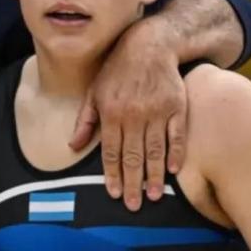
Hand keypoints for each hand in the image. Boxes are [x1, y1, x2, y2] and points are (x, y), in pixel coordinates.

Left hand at [70, 17, 186, 210]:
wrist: (148, 46)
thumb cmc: (115, 70)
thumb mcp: (93, 92)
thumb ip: (85, 121)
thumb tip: (73, 146)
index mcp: (111, 113)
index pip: (111, 152)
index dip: (112, 174)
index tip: (114, 193)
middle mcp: (133, 115)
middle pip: (133, 156)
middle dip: (132, 183)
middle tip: (133, 205)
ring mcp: (157, 111)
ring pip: (155, 150)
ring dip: (154, 175)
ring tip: (152, 196)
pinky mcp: (176, 106)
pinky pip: (177, 135)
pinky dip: (176, 153)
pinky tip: (174, 171)